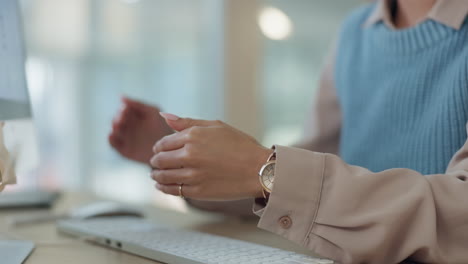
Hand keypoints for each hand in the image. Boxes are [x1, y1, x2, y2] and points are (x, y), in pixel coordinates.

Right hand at [109, 97, 172, 163]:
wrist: (167, 147)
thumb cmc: (162, 127)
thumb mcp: (152, 112)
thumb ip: (138, 104)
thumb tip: (120, 96)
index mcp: (133, 116)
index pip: (122, 110)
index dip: (122, 109)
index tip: (125, 109)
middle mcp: (127, 127)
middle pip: (116, 120)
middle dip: (117, 118)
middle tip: (122, 118)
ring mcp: (125, 138)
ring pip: (113, 131)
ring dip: (114, 127)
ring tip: (118, 124)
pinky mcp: (123, 149)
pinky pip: (112, 143)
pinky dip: (110, 139)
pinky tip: (113, 134)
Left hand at [150, 113, 271, 200]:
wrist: (259, 170)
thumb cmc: (240, 145)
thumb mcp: (215, 126)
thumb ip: (187, 122)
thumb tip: (164, 116)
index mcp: (193, 136)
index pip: (163, 143)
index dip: (158, 147)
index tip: (159, 150)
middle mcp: (189, 155)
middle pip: (159, 160)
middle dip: (156, 161)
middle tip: (156, 163)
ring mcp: (193, 175)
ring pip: (163, 176)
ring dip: (156, 175)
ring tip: (156, 175)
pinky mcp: (197, 192)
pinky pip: (172, 190)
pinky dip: (163, 188)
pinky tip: (162, 186)